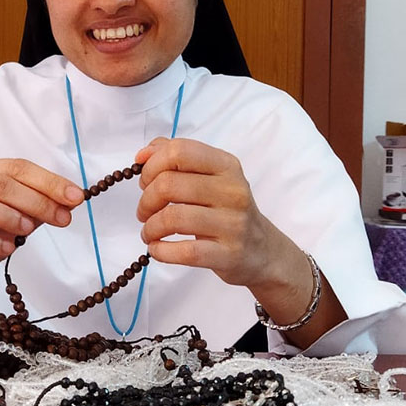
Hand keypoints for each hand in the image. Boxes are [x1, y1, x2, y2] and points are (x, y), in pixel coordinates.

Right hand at [0, 159, 83, 300]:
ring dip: (7, 214)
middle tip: (62, 218)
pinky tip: (8, 248)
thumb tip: (71, 200)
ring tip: (28, 230)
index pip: (17, 168)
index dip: (49, 181)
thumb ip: (39, 207)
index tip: (76, 197)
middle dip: (37, 200)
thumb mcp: (18, 221)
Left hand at [134, 138, 298, 290]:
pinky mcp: (228, 254)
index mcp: (226, 165)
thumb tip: (143, 154)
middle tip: (144, 211)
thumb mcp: (211, 176)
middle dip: (146, 200)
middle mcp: (232, 191)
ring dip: (150, 227)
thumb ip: (177, 158)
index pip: (180, 151)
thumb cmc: (227, 210)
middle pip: (169, 185)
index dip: (152, 165)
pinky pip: (184, 252)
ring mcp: (233, 224)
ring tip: (149, 232)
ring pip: (173, 218)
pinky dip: (161, 250)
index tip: (145, 180)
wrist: (262, 250)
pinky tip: (157, 248)